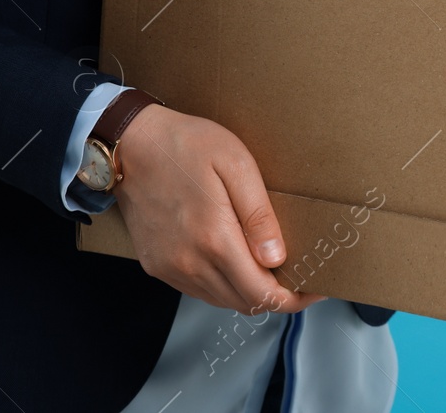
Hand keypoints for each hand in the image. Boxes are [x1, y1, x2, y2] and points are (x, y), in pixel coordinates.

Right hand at [114, 105, 322, 315]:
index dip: (293, 299)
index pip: (261, 293)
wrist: (131, 143)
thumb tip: (276, 257)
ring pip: (221, 300)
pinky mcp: (156, 264)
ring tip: (272, 270)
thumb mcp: (237, 166)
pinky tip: (237, 263)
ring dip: (250, 293)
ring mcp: (170, 267)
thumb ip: (259, 215)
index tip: (314, 289)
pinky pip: (198, 290)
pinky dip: (224, 286)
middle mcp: (189, 263)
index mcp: (214, 239)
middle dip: (277, 297)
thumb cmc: (186, 145)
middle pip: (244, 303)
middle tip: (300, 278)